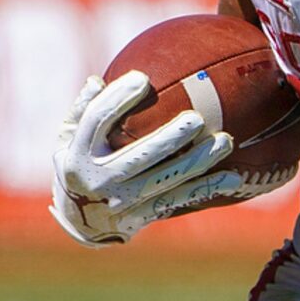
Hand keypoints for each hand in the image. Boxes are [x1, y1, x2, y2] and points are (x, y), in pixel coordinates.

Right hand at [47, 72, 239, 246]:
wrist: (79, 222)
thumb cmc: (78, 166)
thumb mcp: (66, 140)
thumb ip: (81, 111)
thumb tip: (96, 80)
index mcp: (77, 155)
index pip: (97, 121)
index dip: (118, 99)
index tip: (142, 78)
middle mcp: (99, 180)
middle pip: (139, 156)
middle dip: (170, 138)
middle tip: (197, 118)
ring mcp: (122, 201)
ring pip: (165, 179)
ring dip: (197, 161)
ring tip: (224, 141)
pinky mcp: (141, 216)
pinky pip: (178, 200)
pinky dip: (206, 189)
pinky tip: (232, 178)